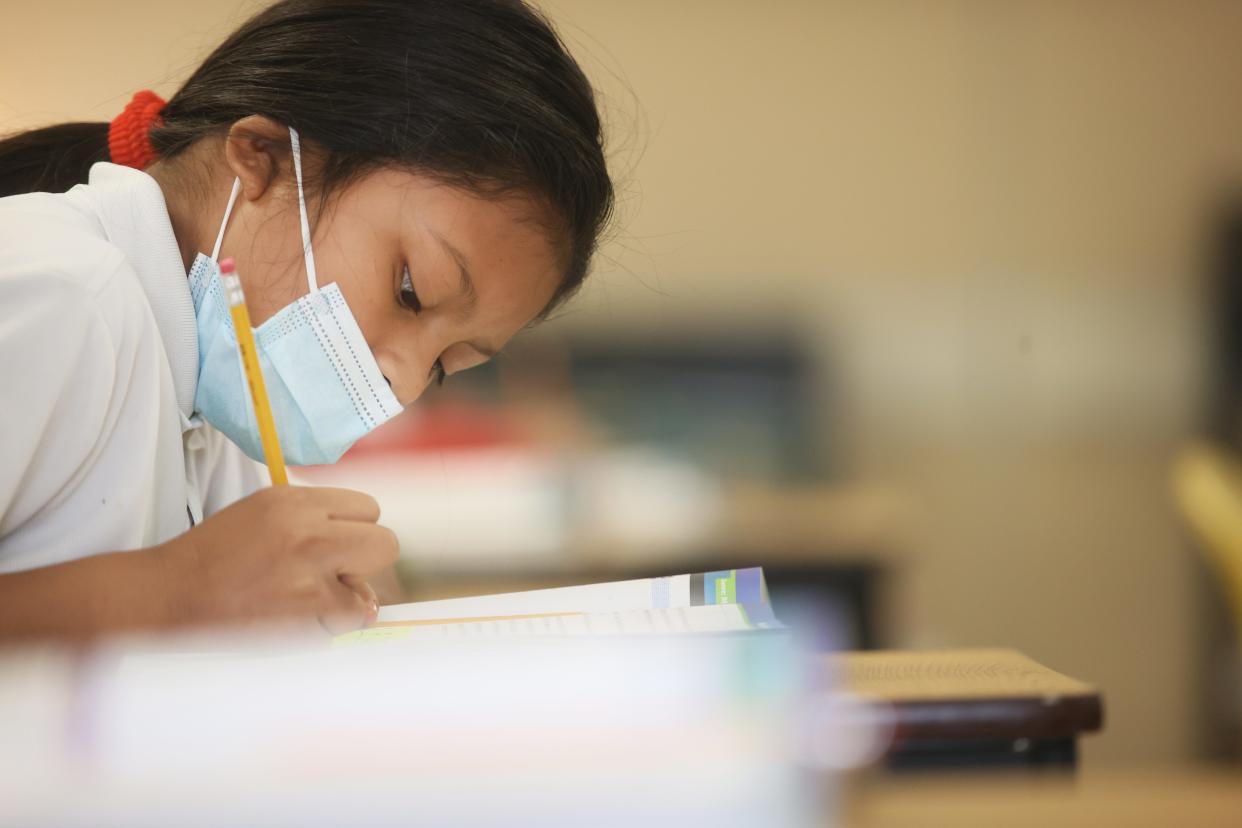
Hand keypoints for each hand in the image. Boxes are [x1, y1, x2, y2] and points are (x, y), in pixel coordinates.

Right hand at [158, 486, 397, 632]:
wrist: (169, 595)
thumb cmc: (217, 556)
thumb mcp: (266, 513)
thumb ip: (317, 521)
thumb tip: (365, 553)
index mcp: (295, 501)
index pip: (370, 508)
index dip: (356, 529)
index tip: (335, 543)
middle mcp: (307, 533)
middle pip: (386, 545)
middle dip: (366, 562)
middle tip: (334, 574)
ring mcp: (308, 577)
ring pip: (367, 596)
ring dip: (343, 604)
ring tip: (300, 602)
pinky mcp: (302, 618)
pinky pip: (342, 626)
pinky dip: (324, 629)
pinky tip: (290, 621)